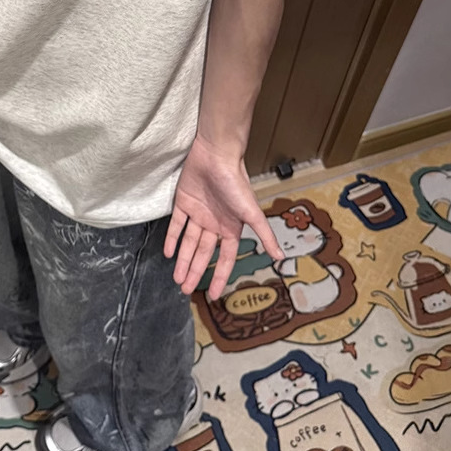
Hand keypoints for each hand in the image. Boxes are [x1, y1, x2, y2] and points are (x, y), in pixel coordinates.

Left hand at [164, 133, 282, 300]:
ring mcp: (198, 213)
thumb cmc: (236, 183)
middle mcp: (214, 223)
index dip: (219, 276)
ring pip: (189, 242)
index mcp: (231, 228)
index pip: (225, 258)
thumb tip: (281, 257)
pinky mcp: (183, 202)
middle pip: (203, 253)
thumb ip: (265, 235)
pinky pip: (176, 225)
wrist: (216, 156)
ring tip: (177, 278)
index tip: (212, 295)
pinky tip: (169, 253)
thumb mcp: (252, 213)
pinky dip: (172, 238)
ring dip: (183, 260)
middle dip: (195, 272)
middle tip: (185, 290)